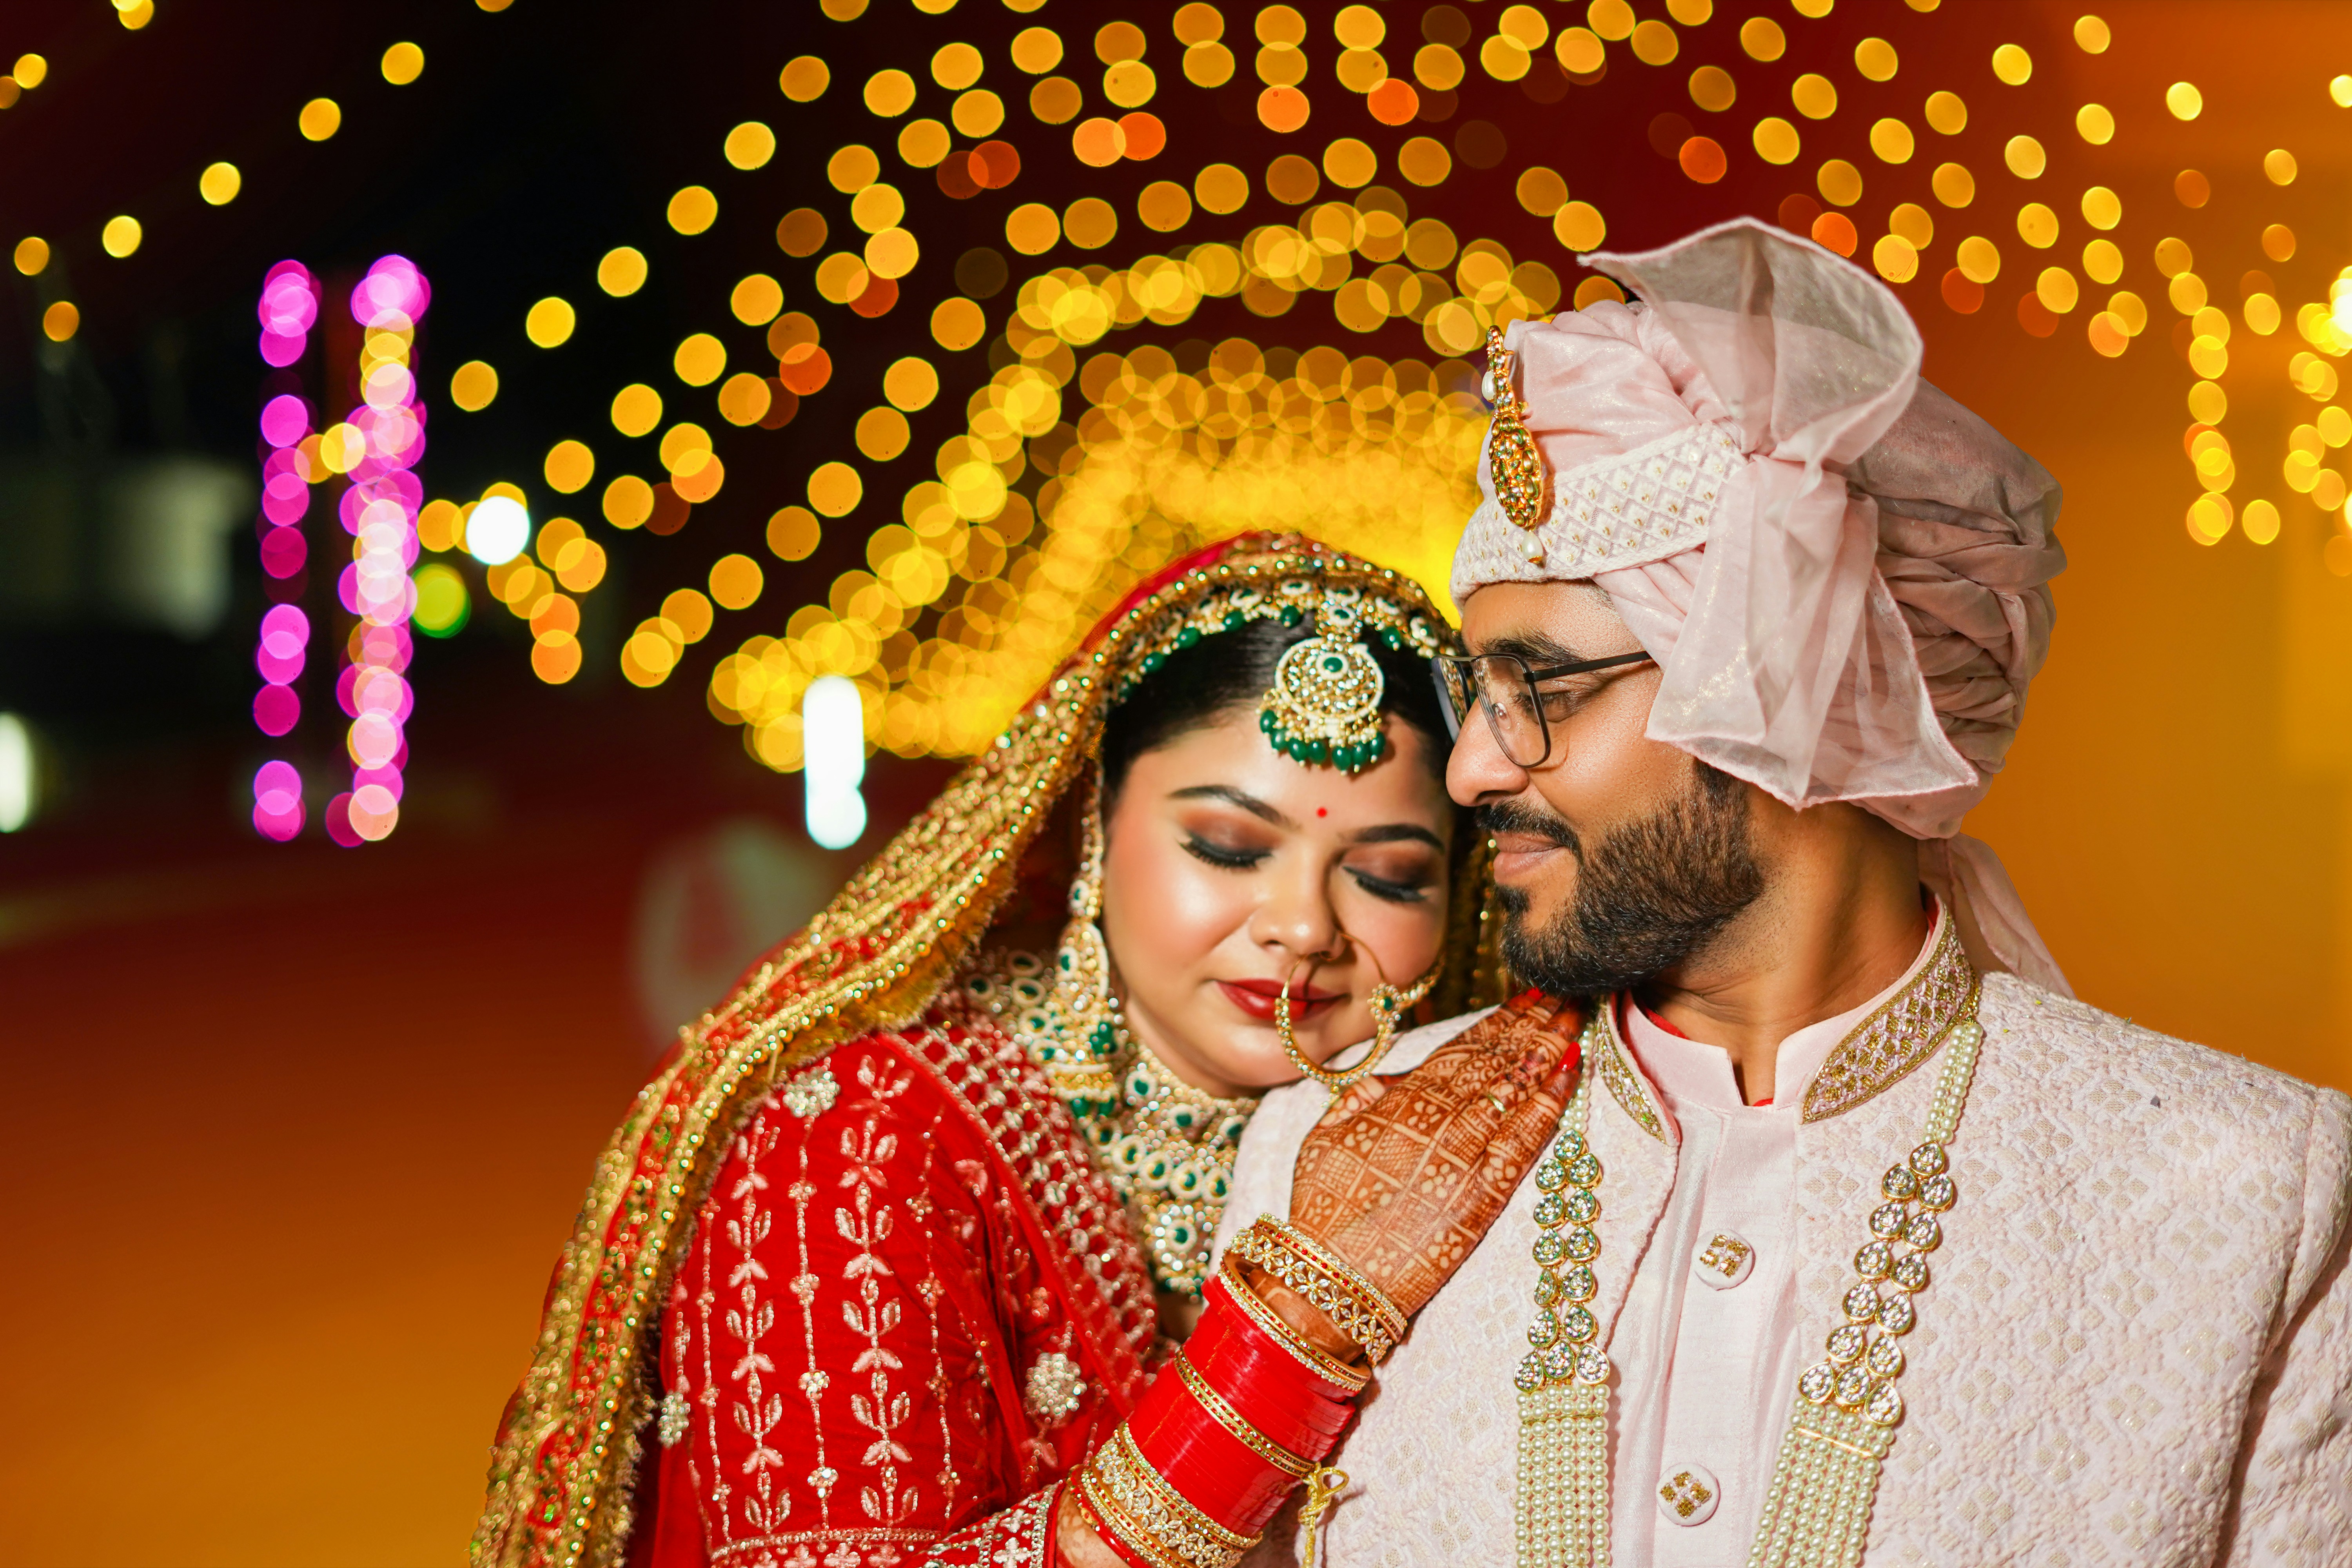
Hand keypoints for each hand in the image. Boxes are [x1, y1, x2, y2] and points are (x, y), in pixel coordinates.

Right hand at [1261, 995, 1584, 1352]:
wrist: (1331, 1275)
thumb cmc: (1323, 1206)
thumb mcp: (1326, 1134)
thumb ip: (1363, 1094)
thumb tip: (1398, 1072)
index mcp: (1398, 1102)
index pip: (1461, 1049)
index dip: (1498, 1020)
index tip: (1528, 996)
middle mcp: (1435, 1121)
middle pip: (1495, 1061)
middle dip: (1533, 1025)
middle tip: (1567, 995)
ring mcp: (1462, 1157)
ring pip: (1514, 1091)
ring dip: (1548, 1051)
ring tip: (1576, 1020)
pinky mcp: (1482, 1198)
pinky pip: (1524, 1142)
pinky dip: (1548, 1106)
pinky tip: (1568, 1076)